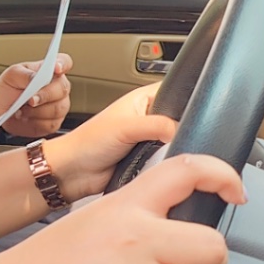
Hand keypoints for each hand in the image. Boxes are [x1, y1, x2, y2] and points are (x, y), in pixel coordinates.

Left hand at [0, 54, 71, 137]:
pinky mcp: (53, 123)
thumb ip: (25, 74)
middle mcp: (59, 87)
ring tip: (20, 110)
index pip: (64, 62)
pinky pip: (49, 124)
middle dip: (45, 95)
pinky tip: (24, 118)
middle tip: (31, 100)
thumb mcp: (12, 76)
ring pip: (56, 109)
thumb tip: (36, 78)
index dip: (63, 64)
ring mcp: (59, 106)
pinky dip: (35, 122)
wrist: (1, 109)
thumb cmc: (9, 88)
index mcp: (50, 70)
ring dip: (36, 111)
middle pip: (62, 89)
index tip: (56, 68)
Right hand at [0, 154, 241, 263]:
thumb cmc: (52, 258)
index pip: (188, 172)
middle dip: (208, 260)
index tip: (235, 192)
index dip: (223, 176)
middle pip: (213, 248)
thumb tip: (185, 216)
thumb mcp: (96, 214)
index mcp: (126, 205)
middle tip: (188, 263)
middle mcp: (137, 240)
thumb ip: (140, 210)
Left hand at [37, 83, 176, 200]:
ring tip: (156, 153)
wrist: (74, 172)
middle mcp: (148, 118)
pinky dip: (165, 163)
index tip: (190, 114)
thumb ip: (157, 125)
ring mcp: (149, 139)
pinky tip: (158, 165)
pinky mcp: (149, 159)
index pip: (175, 91)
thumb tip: (180, 130)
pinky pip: (167, 161)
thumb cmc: (87, 143)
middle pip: (179, 120)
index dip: (185, 100)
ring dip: (170, 149)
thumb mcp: (125, 127)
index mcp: (143, 99)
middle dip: (179, 130)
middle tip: (168, 138)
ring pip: (175, 142)